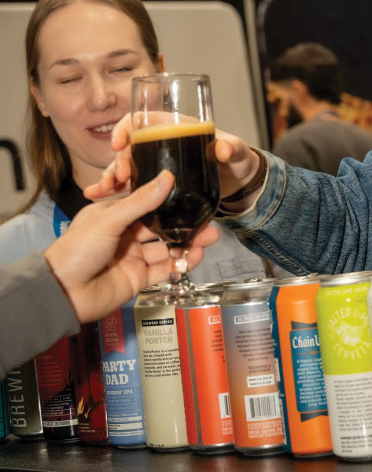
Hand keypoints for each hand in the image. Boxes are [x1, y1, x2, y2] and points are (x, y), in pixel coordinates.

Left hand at [44, 170, 218, 321]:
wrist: (61, 294)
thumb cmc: (75, 251)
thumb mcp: (109, 220)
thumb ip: (141, 201)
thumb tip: (167, 177)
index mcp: (114, 215)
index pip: (147, 203)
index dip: (170, 200)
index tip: (192, 195)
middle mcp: (126, 235)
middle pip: (162, 226)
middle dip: (185, 223)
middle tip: (208, 220)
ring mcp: (133, 257)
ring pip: (167, 247)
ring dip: (188, 242)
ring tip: (209, 238)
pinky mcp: (138, 278)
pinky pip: (165, 268)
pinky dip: (181, 263)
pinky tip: (195, 256)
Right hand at [85, 114, 261, 204]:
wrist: (238, 182)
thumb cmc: (236, 159)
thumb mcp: (236, 152)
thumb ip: (232, 149)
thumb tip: (224, 149)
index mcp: (176, 127)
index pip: (143, 119)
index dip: (126, 127)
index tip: (119, 144)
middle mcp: (162, 144)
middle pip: (130, 146)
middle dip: (118, 161)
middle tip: (120, 177)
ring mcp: (158, 165)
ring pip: (126, 167)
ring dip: (111, 177)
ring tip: (101, 191)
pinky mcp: (157, 184)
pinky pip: (132, 186)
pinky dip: (115, 190)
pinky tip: (100, 196)